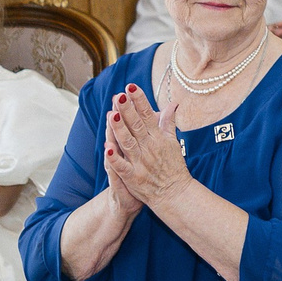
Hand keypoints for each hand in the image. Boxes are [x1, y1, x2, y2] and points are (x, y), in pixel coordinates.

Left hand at [104, 83, 186, 211]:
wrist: (174, 193)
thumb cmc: (173, 167)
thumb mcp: (173, 143)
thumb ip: (169, 123)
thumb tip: (172, 105)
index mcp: (158, 138)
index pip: (148, 115)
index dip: (139, 100)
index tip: (131, 86)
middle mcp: (149, 148)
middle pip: (136, 126)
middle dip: (127, 110)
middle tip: (119, 95)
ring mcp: (140, 162)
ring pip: (127, 143)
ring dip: (119, 129)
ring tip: (111, 114)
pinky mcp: (133, 177)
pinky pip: (122, 167)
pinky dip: (115, 158)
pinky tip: (107, 149)